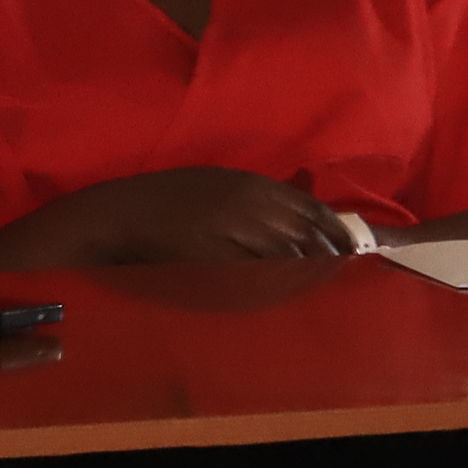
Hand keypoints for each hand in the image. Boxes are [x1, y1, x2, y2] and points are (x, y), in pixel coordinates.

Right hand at [29, 168, 351, 264]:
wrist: (117, 216)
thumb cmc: (166, 197)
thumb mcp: (218, 182)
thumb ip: (262, 193)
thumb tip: (306, 195)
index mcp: (250, 184)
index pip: (312, 209)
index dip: (336, 229)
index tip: (350, 244)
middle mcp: (249, 206)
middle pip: (308, 235)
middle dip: (329, 253)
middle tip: (340, 266)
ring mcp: (233, 234)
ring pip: (290, 258)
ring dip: (307, 270)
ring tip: (316, 278)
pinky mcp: (217, 261)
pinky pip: (260, 276)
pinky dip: (277, 281)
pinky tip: (283, 286)